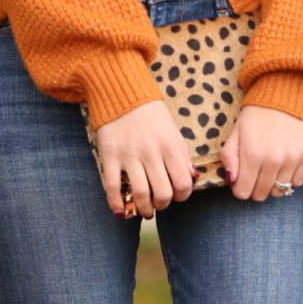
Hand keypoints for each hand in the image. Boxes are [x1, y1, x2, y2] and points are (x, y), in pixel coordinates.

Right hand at [96, 100, 196, 217]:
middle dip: (163, 204)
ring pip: (140, 194)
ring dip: (144, 208)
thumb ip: (182, 154)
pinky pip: (113, 186)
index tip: (177, 195)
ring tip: (145, 208)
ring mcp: (130, 154)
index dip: (182, 196)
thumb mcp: (172, 129)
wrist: (122, 91)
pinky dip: (117, 204)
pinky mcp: (110, 155)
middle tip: (159, 202)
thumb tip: (192, 178)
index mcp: (170, 145)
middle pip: (163, 193)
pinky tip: (121, 211)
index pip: (183, 184)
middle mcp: (151, 152)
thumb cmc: (150, 113)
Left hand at [219, 105, 302, 201]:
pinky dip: (290, 177)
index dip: (240, 187)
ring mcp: (291, 160)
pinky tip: (285, 162)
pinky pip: (297, 183)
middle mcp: (272, 161)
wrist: (287, 93)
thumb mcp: (237, 130)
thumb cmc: (257, 112)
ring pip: (280, 191)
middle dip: (255, 186)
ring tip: (270, 166)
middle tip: (256, 171)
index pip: (243, 193)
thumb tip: (231, 180)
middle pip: (261, 195)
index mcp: (251, 154)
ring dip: (273, 183)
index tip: (242, 177)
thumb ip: (229, 156)